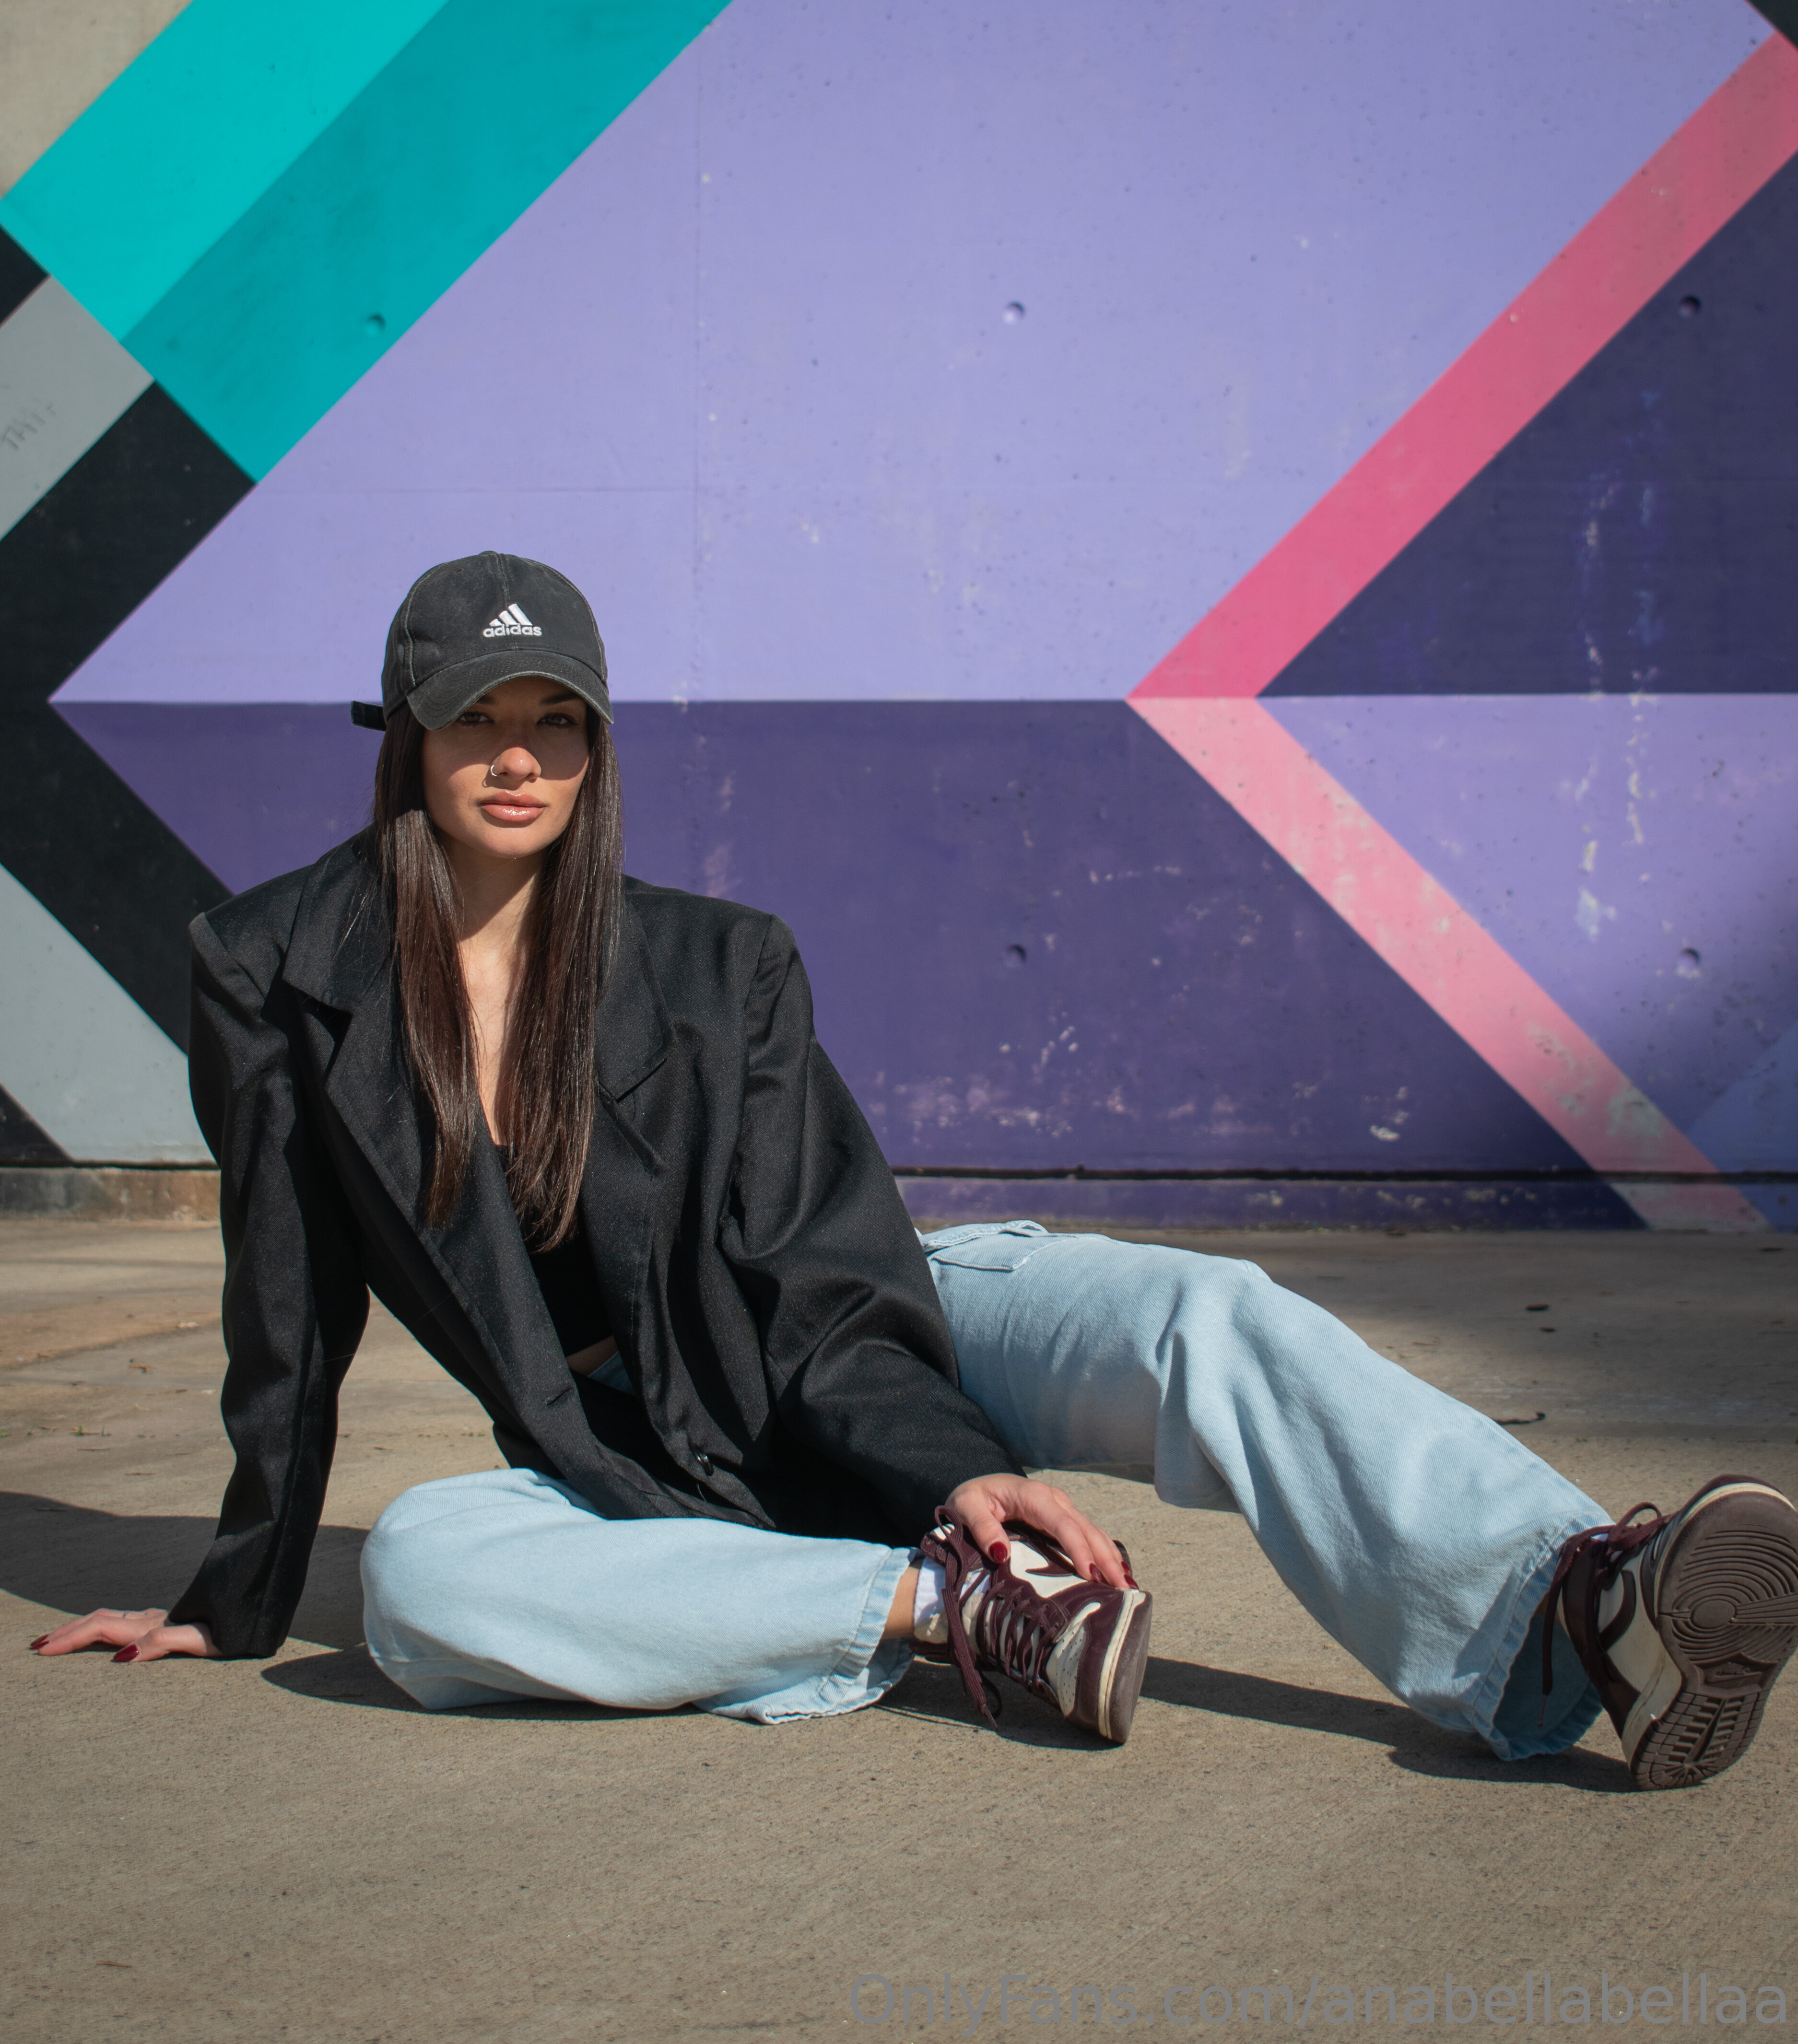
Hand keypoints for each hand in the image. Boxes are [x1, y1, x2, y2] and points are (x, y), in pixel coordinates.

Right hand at [29, 1608, 217, 1662]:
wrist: (254, 1614)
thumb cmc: (231, 1632)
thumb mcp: (201, 1641)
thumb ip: (163, 1643)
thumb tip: (123, 1656)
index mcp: (154, 1625)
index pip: (101, 1628)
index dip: (71, 1638)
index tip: (42, 1650)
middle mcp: (152, 1619)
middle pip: (99, 1620)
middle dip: (66, 1632)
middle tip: (36, 1645)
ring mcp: (158, 1619)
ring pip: (109, 1619)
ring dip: (80, 1628)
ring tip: (57, 1639)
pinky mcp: (166, 1623)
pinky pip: (123, 1623)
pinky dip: (100, 1628)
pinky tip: (101, 1635)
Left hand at [944, 1474, 1135, 1589]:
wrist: (975, 1489)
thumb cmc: (970, 1499)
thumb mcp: (965, 1507)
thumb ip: (981, 1527)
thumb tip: (1001, 1552)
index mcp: (1033, 1495)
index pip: (1063, 1524)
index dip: (1079, 1549)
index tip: (1092, 1576)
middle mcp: (1053, 1499)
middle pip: (1086, 1529)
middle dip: (1106, 1558)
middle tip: (1123, 1588)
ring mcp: (1061, 1508)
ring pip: (1092, 1531)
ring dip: (1111, 1557)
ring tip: (1127, 1585)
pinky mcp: (1063, 1517)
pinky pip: (1088, 1534)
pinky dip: (1104, 1551)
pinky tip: (1116, 1570)